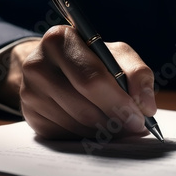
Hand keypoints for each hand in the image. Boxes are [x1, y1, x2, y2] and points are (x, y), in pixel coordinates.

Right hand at [4, 25, 155, 139]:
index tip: (139, 118)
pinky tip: (96, 126)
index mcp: (60, 40)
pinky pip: (65, 134)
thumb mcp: (116, 54)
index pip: (93, 79)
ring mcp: (29, 91)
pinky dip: (86, 135)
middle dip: (114, 121)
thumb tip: (146, 107)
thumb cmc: (91, 59)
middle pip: (84, 107)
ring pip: (76, 124)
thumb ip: (138, 74)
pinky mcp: (30, 114)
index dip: (119, 102)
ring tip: (117, 124)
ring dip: (102, 130)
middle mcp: (38, 64)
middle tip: (133, 127)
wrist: (53, 65)